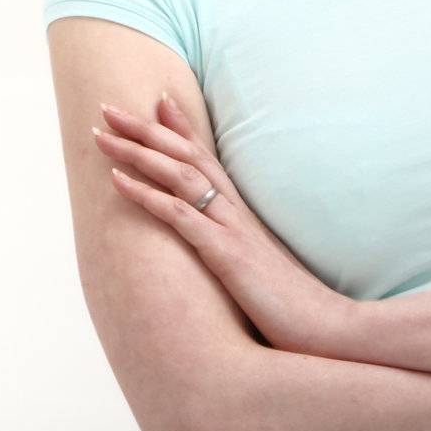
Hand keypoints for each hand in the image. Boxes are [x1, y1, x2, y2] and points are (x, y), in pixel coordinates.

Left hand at [92, 97, 353, 358]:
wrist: (328, 328)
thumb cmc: (293, 306)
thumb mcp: (262, 268)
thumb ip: (242, 249)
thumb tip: (224, 248)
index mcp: (243, 212)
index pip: (207, 157)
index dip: (180, 127)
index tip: (156, 101)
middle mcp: (236, 210)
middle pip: (186, 155)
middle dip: (145, 128)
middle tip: (108, 107)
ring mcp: (232, 228)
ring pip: (179, 175)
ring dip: (138, 151)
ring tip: (102, 134)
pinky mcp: (227, 254)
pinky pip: (180, 215)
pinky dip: (146, 194)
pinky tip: (117, 181)